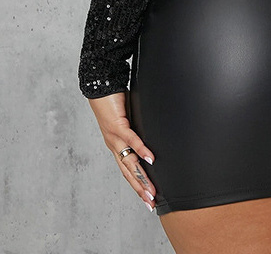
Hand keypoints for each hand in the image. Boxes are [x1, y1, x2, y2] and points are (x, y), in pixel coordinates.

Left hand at [88, 90, 156, 211]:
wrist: (100, 87)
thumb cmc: (113, 100)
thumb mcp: (128, 118)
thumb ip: (136, 129)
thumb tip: (149, 137)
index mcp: (115, 144)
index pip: (127, 169)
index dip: (136, 184)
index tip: (147, 197)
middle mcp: (113, 144)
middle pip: (128, 172)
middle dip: (139, 189)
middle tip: (150, 203)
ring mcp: (114, 137)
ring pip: (129, 162)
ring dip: (141, 178)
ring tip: (151, 191)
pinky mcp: (118, 125)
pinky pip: (131, 140)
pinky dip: (141, 150)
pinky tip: (150, 159)